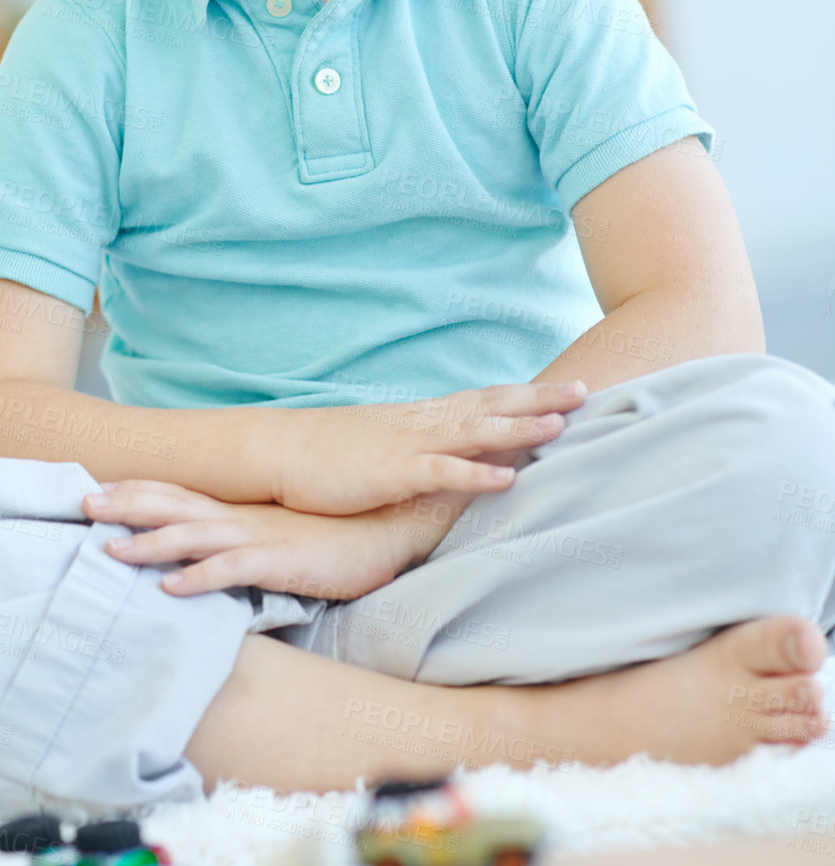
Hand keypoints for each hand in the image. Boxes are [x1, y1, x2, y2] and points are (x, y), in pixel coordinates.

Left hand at [82, 481, 417, 601]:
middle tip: (82, 503)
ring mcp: (260, 539)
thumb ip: (246, 540)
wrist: (391, 529)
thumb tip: (213, 551)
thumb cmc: (337, 538)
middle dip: (126, 505)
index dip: (137, 491)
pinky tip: (169, 587)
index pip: (179, 494)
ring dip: (150, 542)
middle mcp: (243, 519)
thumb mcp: (281, 536)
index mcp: (241, 511)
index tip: (97, 490)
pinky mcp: (281, 563)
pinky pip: (232, 571)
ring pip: (193, 535)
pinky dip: (198, 577)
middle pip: (174, 505)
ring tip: (109, 549)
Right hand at [270, 380, 586, 515]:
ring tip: (562, 426)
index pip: (483, 398)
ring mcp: (408, 445)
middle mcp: (422, 423)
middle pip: (490, 405)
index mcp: (422, 417)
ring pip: (474, 432)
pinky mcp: (391, 472)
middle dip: (539, 398)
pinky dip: (476, 474)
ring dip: (519, 427)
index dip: (526, 393)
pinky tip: (508, 478)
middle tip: (586, 391)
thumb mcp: (381, 442)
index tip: (567, 388)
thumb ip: (417, 444)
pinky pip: (441, 473)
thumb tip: (446, 452)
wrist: (279, 450)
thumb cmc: (328, 452)